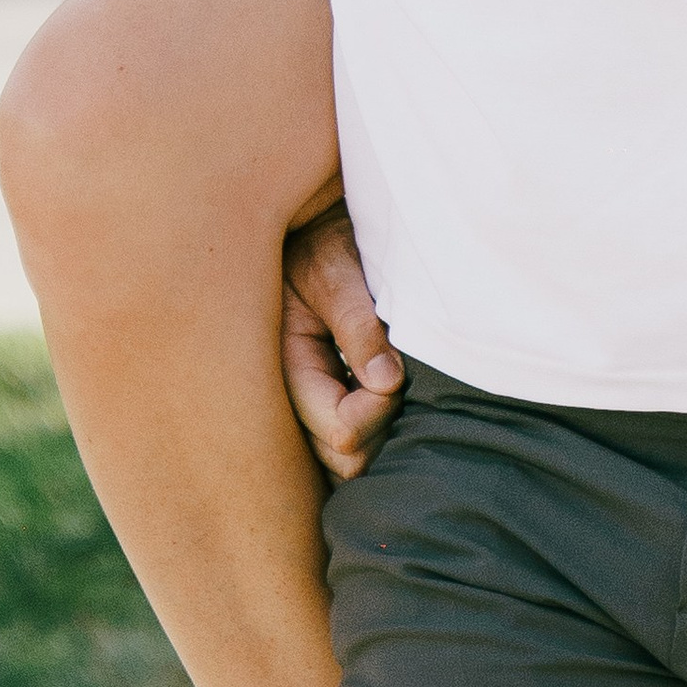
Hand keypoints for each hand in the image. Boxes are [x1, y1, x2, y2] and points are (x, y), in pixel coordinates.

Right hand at [281, 200, 405, 478]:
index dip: (379, 409)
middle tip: (399, 373)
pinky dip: (376, 430)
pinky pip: (353, 447)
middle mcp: (292, 398)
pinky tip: (387, 391)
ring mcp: (307, 405)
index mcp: (288, 366)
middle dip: (382, 425)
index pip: (342, 433)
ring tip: (393, 380)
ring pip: (351, 461)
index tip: (396, 368)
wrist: (311, 225)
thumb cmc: (323, 239)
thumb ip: (358, 325)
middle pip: (346, 460)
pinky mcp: (325, 401)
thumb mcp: (335, 270)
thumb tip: (386, 382)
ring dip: (381, 429)